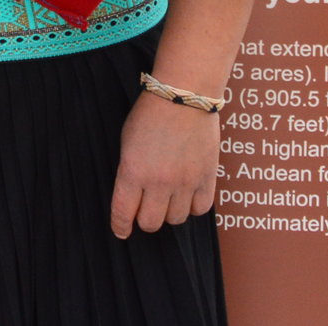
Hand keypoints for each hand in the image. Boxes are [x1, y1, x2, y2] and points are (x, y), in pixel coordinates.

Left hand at [110, 91, 220, 237]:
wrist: (183, 96)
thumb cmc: (150, 113)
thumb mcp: (127, 141)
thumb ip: (130, 171)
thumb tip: (133, 195)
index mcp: (133, 171)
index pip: (124, 213)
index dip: (121, 226)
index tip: (122, 232)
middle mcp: (159, 182)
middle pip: (151, 223)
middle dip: (145, 219)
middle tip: (146, 208)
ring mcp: (185, 182)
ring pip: (177, 219)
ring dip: (170, 212)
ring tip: (168, 197)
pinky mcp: (207, 178)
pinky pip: (201, 209)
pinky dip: (193, 206)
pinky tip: (188, 194)